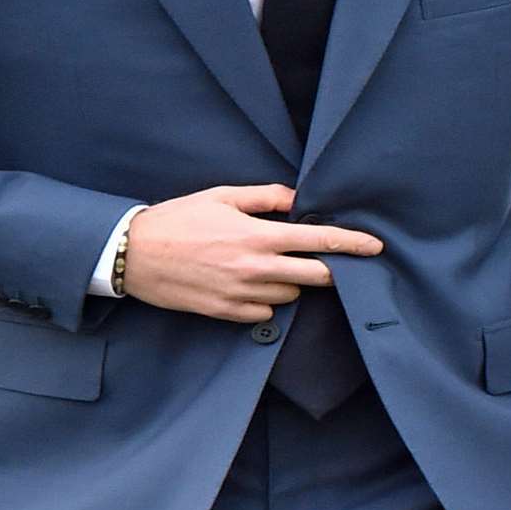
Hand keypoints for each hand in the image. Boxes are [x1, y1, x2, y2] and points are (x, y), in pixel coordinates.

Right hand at [123, 184, 382, 322]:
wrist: (135, 255)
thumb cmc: (178, 219)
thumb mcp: (222, 196)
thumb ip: (265, 197)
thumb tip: (298, 200)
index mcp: (257, 236)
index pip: (318, 242)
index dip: (351, 245)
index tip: (375, 248)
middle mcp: (254, 269)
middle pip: (315, 276)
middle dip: (333, 271)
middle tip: (337, 264)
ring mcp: (241, 295)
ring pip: (289, 294)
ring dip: (290, 281)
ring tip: (269, 265)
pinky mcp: (226, 313)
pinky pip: (265, 313)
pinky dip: (266, 301)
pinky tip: (250, 284)